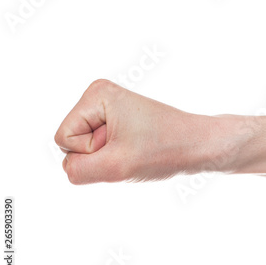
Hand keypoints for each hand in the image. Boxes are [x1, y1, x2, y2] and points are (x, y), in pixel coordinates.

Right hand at [54, 79, 224, 183]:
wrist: (201, 145)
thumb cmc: (165, 151)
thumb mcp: (115, 166)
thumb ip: (78, 170)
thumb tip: (70, 167)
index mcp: (97, 94)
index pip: (64, 139)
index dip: (92, 152)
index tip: (125, 144)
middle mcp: (100, 96)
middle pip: (73, 143)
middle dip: (100, 156)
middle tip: (133, 148)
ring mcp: (110, 109)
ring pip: (86, 150)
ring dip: (109, 159)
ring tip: (137, 150)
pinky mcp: (119, 121)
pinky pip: (100, 151)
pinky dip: (117, 158)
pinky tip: (138, 151)